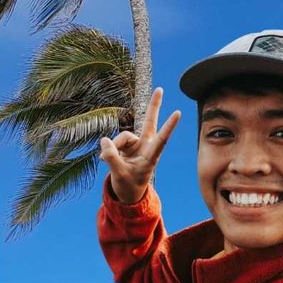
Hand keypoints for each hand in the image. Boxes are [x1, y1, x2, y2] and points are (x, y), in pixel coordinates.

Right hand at [101, 87, 180, 203]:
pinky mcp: (125, 145)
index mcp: (151, 156)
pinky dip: (108, 150)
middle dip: (153, 106)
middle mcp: (145, 147)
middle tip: (160, 89)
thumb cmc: (129, 186)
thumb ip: (111, 157)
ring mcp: (135, 145)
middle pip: (149, 122)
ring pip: (121, 137)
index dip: (168, 126)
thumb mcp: (119, 175)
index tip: (178, 113)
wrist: (126, 193)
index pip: (162, 139)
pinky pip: (113, 142)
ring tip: (108, 160)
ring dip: (113, 148)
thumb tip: (104, 141)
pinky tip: (103, 159)